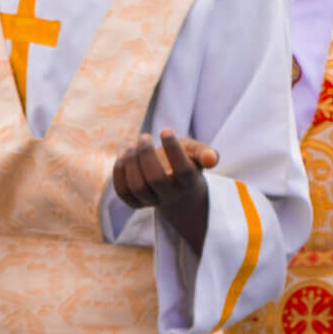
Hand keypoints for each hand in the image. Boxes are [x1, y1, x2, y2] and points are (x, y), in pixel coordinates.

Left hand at [110, 128, 216, 250]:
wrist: (175, 185)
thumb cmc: (186, 160)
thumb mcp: (197, 152)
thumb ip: (205, 153)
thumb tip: (212, 159)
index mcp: (187, 182)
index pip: (183, 170)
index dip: (174, 149)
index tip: (165, 130)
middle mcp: (170, 195)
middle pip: (156, 179)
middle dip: (146, 154)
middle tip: (144, 137)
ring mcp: (151, 201)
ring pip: (137, 187)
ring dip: (131, 162)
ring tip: (132, 146)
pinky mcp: (135, 203)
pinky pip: (123, 192)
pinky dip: (119, 172)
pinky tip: (124, 157)